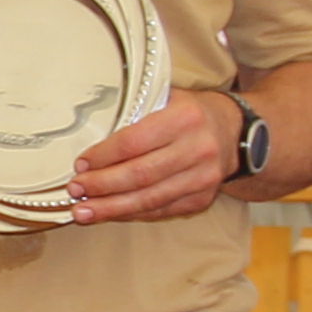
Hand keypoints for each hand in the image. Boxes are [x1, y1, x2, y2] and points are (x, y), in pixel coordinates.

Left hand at [63, 85, 243, 226]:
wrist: (234, 133)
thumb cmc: (190, 113)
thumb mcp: (167, 97)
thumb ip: (135, 108)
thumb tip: (89, 127)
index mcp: (185, 118)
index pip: (135, 142)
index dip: (104, 156)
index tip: (81, 164)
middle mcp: (198, 149)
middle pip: (140, 175)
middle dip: (102, 186)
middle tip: (76, 190)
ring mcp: (203, 178)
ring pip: (149, 199)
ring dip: (112, 208)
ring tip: (84, 211)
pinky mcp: (201, 199)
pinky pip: (160, 210)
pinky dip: (131, 213)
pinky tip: (110, 212)